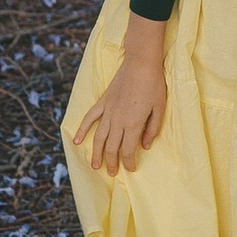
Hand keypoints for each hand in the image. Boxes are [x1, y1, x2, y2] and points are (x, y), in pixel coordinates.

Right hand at [75, 19, 168, 172]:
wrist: (141, 63)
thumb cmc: (154, 85)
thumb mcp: (160, 109)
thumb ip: (152, 129)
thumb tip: (145, 146)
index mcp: (133, 124)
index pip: (128, 150)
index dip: (128, 162)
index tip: (130, 169)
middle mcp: (118, 121)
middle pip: (112, 147)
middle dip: (111, 162)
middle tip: (111, 173)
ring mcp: (108, 111)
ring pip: (99, 137)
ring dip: (96, 153)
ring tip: (95, 165)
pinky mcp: (103, 102)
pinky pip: (89, 118)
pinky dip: (82, 130)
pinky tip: (77, 141)